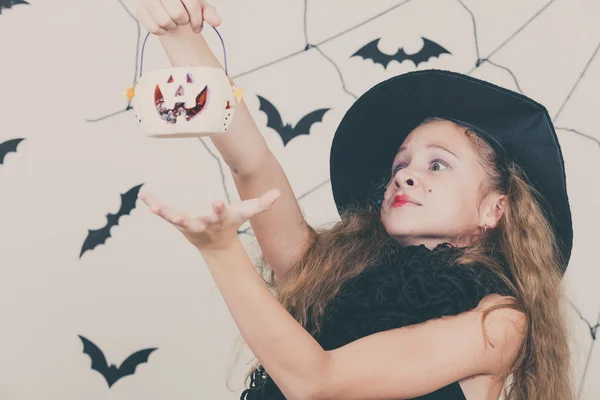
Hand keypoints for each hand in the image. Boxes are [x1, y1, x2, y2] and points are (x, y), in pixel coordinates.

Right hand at [136, 0, 220, 34]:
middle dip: (184, 22)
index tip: (197, 27)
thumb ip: (209, 13)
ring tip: (173, 22)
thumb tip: (217, 22)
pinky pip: (155, 29)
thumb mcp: (200, 8)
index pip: (191, 5)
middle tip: (183, 21)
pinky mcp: (141, 10)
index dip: (197, 20)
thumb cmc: (186, 6)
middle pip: (178, 14)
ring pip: (165, 22)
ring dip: (173, 27)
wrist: (168, 8)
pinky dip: (163, 32)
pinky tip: (164, 25)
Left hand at [138, 189, 280, 251]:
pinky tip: (142, 196)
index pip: (219, 214)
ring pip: (175, 219)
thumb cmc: (230, 224)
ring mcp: (188, 223)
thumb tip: (279, 193)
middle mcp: (202, 223)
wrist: (215, 244)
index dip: (218, 208)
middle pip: (197, 220)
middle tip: (179, 217)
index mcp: (218, 219)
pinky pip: (164, 212)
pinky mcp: (177, 220)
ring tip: (152, 206)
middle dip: (189, 218)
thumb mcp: (245, 212)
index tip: (217, 201)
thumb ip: (261, 204)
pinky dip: (153, 204)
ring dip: (164, 213)